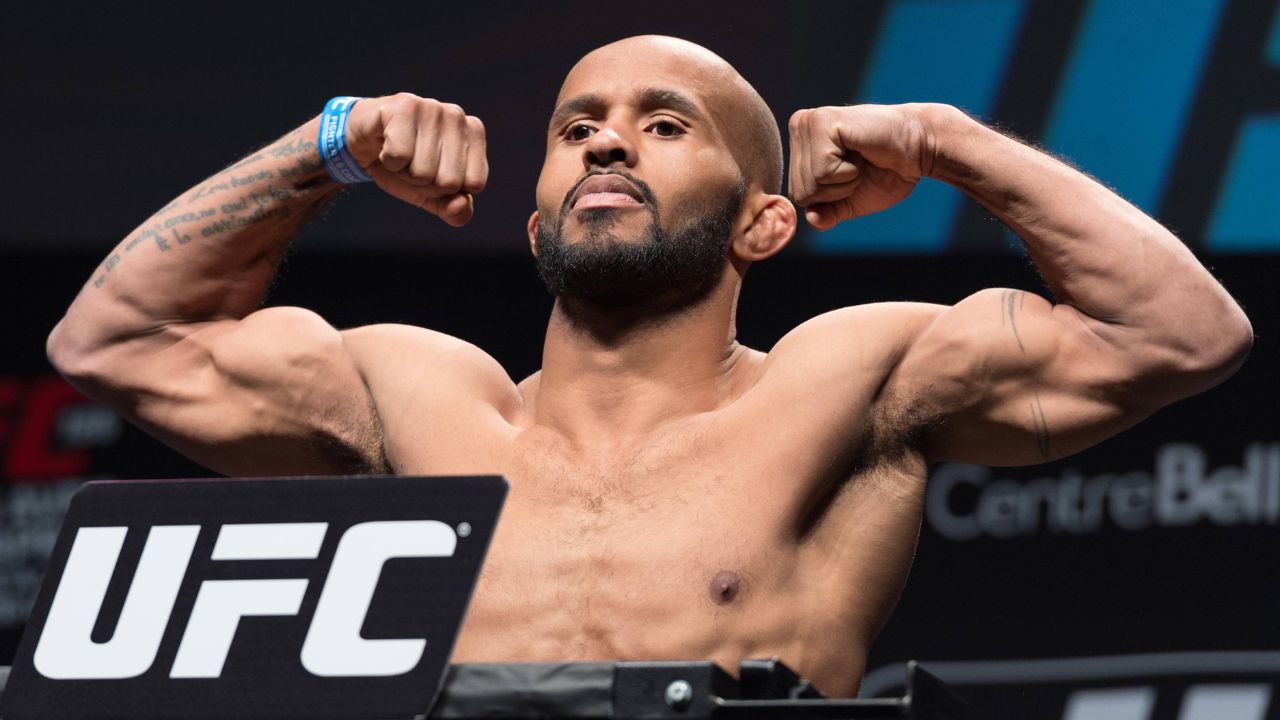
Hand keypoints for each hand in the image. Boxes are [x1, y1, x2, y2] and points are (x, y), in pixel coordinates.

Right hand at [344, 93, 487, 226]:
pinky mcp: (403, 106)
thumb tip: (460, 206)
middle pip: (449, 181)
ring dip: (404, 172)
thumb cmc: (405, 166)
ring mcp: (431, 107)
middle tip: (411, 163)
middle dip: (424, 184)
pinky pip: (399, 156)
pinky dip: (388, 161)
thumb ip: (454, 209)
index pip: (474, 184)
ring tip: (398, 153)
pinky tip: (386, 145)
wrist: (363, 142)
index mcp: (473, 133)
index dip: (446, 189)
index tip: (432, 171)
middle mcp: (457, 115)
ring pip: (423, 172)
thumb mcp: (432, 196)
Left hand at [787, 103, 936, 229]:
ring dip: (844, 181)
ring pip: (809, 185)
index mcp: (801, 144)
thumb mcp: (849, 201)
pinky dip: (847, 173)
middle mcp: (799, 127)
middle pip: (800, 192)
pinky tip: (860, 152)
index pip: (797, 195)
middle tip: (859, 165)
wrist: (920, 149)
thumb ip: (826, 212)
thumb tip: (812, 219)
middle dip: (836, 191)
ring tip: (860, 159)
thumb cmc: (887, 171)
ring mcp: (808, 122)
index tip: (854, 172)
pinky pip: (822, 173)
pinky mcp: (821, 123)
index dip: (830, 197)